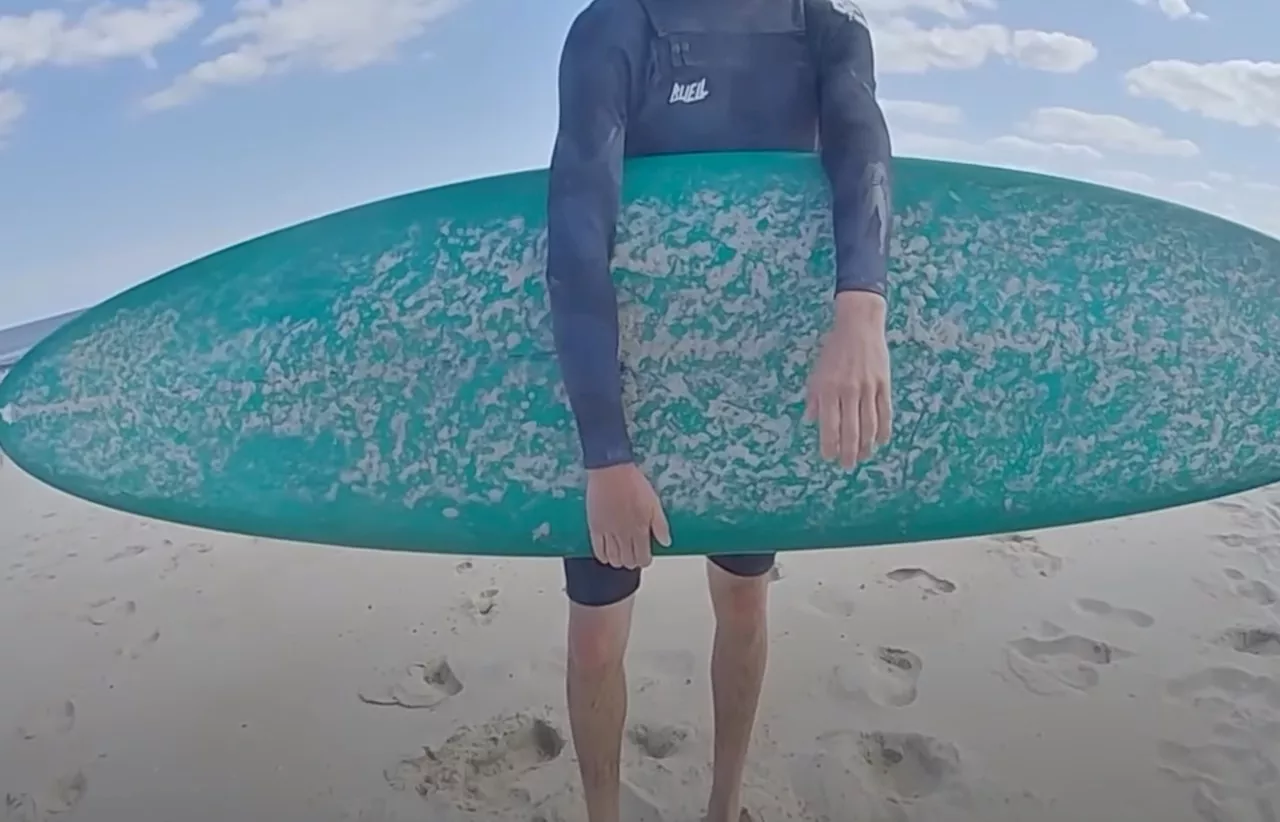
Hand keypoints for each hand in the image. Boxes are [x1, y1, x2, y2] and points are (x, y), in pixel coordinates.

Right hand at [585, 463, 670, 568]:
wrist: (612, 471)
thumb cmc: (634, 484)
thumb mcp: (655, 503)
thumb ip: (660, 525)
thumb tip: (665, 542)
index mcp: (640, 529)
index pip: (643, 557)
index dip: (644, 560)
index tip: (645, 557)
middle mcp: (624, 534)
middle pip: (628, 561)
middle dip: (632, 562)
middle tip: (633, 556)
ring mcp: (608, 532)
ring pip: (613, 558)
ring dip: (618, 561)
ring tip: (621, 556)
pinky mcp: (595, 527)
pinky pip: (597, 550)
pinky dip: (602, 556)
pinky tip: (606, 555)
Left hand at [805, 291, 892, 468]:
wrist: (859, 326)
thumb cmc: (834, 351)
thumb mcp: (817, 372)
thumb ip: (814, 397)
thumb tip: (810, 421)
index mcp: (828, 389)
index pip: (829, 425)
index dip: (829, 445)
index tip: (828, 457)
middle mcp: (848, 391)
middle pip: (850, 430)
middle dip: (848, 452)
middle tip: (847, 465)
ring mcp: (868, 388)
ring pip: (869, 425)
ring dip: (866, 445)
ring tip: (863, 457)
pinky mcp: (884, 384)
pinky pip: (885, 412)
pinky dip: (883, 430)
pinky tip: (880, 442)